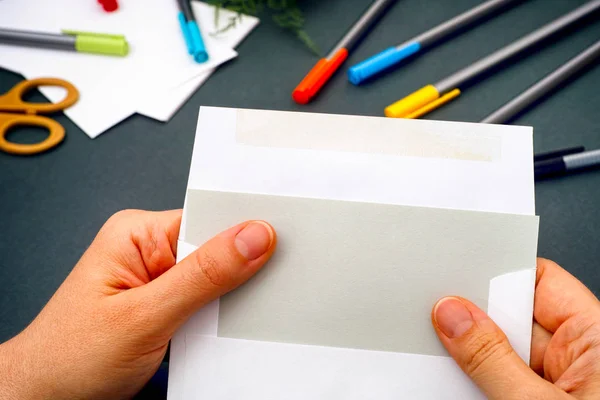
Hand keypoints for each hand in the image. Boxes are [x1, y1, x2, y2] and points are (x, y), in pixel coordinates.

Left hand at [0, 210, 275, 399]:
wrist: (46, 398)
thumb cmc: (71, 356)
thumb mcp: (145, 316)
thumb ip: (203, 276)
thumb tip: (253, 236)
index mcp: (137, 233)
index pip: (208, 218)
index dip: (246, 232)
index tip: (281, 246)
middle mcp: (148, 250)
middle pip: (215, 249)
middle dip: (239, 272)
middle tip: (257, 296)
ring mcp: (157, 279)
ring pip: (214, 280)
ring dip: (228, 301)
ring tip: (225, 324)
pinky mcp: (164, 305)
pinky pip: (206, 303)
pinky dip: (218, 319)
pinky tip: (218, 333)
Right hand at [432, 258, 599, 398]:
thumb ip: (493, 360)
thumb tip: (451, 316)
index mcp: (596, 338)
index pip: (541, 281)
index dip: (497, 271)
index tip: (455, 269)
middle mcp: (579, 356)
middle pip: (512, 318)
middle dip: (473, 320)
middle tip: (437, 321)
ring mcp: (557, 383)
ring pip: (499, 352)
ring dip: (470, 357)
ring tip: (443, 362)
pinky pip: (499, 379)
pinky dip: (474, 379)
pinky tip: (453, 381)